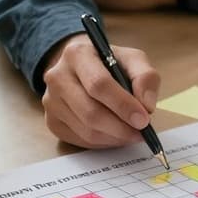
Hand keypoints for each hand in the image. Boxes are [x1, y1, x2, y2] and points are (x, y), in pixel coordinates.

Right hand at [41, 34, 160, 148]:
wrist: (81, 68)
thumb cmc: (109, 63)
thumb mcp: (133, 59)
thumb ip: (145, 77)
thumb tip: (146, 106)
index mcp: (77, 54)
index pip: (99, 84)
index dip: (123, 105)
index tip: (143, 120)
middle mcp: (57, 77)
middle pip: (90, 112)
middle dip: (120, 127)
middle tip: (141, 132)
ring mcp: (51, 101)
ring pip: (86, 130)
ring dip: (114, 137)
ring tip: (132, 133)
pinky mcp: (52, 121)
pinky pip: (80, 140)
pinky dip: (103, 143)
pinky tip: (115, 135)